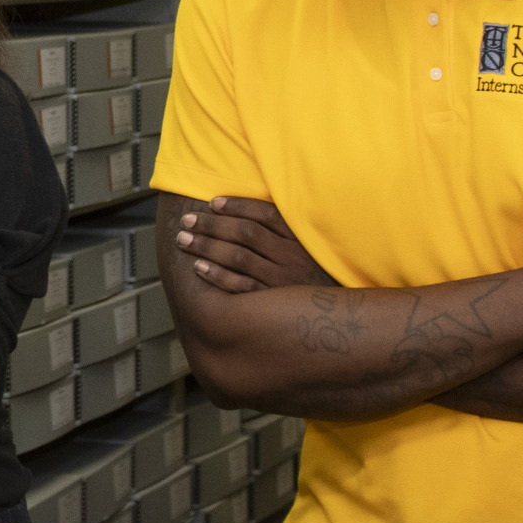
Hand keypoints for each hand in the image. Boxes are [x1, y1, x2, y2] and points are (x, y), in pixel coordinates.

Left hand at [175, 196, 336, 293]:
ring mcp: (282, 281)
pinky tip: (198, 267)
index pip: (266, 214)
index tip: (213, 202)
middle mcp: (292, 257)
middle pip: (246, 233)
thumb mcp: (309, 251)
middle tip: (187, 220)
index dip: (237, 206)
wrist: (338, 320)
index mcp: (301, 239)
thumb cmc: (315, 280)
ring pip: (239, 258)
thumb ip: (285, 233)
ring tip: (184, 239)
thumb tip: (248, 214)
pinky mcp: (273, 304)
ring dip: (207, 246)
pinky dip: (218, 276)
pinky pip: (241, 287)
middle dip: (213, 224)